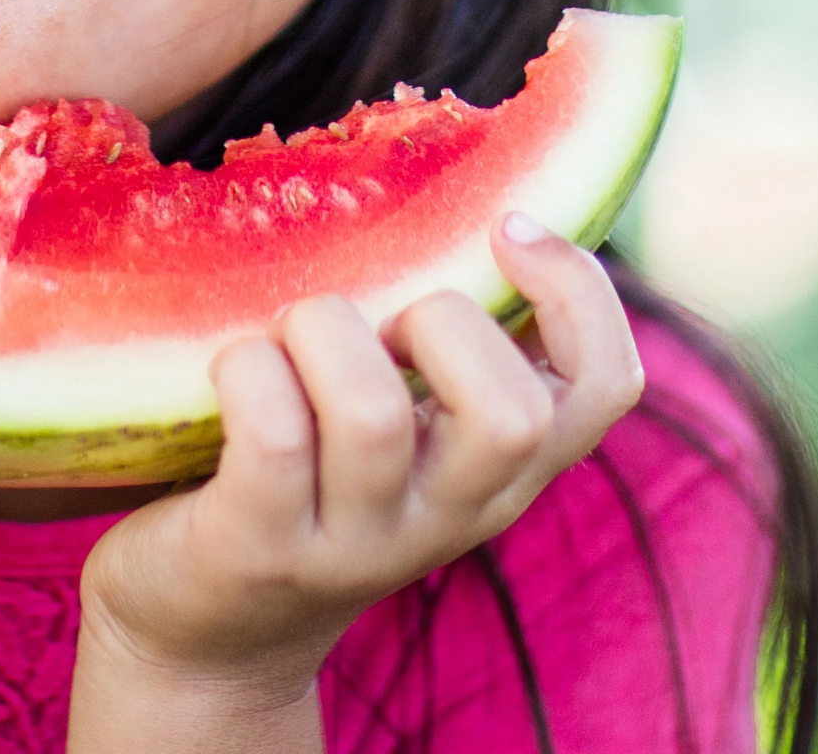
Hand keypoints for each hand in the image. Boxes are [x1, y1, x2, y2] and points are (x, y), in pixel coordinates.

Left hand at [74, 218, 643, 722]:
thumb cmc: (311, 475)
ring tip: (287, 339)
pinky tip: (230, 370)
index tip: (506, 226)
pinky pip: (268, 433)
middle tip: (375, 319)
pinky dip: (244, 368)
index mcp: (502, 470)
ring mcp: (354, 542)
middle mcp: (449, 514)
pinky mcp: (258, 549)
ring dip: (319, 333)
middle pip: (510, 413)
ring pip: (372, 413)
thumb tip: (466, 182)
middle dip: (437, 320)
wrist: (210, 635)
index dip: (577, 290)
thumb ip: (444, 341)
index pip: (607, 387)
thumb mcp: (405, 421)